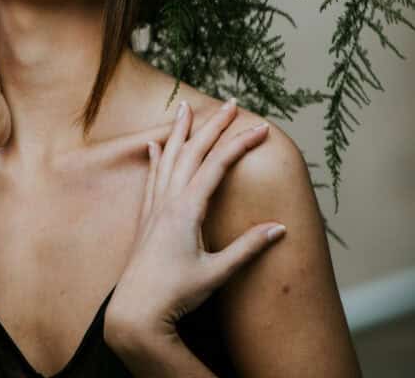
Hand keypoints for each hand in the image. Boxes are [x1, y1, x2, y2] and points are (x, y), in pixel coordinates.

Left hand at [105, 99, 286, 340]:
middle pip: (193, 151)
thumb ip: (247, 248)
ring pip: (169, 157)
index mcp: (188, 208)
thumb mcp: (217, 273)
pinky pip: (151, 177)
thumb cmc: (176, 294)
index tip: (262, 127)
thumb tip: (279, 227)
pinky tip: (154, 145)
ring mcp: (155, 207)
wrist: (136, 312)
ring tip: (185, 106)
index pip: (218, 165)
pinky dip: (155, 157)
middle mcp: (169, 200)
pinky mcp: (147, 218)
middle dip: (213, 125)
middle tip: (231, 103)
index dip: (240, 144)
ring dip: (179, 130)